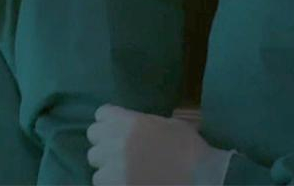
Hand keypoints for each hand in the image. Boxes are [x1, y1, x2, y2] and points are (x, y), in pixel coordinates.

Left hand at [86, 104, 232, 184]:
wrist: (200, 178)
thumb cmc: (190, 150)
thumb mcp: (171, 125)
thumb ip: (148, 123)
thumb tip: (142, 127)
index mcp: (126, 121)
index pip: (101, 114)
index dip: (110, 122)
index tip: (118, 129)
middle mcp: (113, 141)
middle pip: (94, 137)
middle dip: (105, 143)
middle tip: (121, 152)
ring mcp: (111, 166)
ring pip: (96, 163)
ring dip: (107, 166)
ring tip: (124, 172)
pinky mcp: (113, 185)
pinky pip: (100, 183)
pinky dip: (112, 184)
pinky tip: (127, 182)